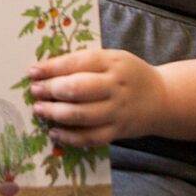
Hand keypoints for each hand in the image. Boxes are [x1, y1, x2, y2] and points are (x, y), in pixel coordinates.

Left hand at [28, 49, 166, 146]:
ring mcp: (118, 111)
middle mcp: (116, 87)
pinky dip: (70, 137)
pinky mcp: (118, 132)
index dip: (52, 68)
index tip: (33, 71)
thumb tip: (46, 69)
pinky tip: (55, 132)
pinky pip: (91, 137)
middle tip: (35, 91)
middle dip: (51, 90)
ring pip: (81, 115)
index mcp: (112, 62)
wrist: (162, 99)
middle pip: (77, 89)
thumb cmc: (128, 74)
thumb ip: (84, 62)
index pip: (77, 62)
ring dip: (55, 113)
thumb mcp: (112, 58)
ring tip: (39, 109)